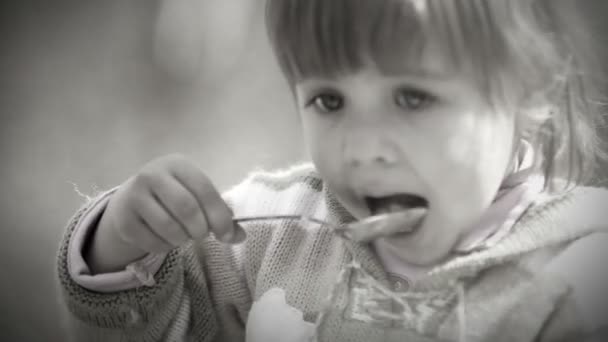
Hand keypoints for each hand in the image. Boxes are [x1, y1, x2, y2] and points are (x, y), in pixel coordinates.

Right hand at [86, 154, 244, 272]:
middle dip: (200, 229)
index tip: (227, 235)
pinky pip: (153, 242)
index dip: (219, 216)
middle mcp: (152, 174)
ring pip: (169, 228)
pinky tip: (165, 238)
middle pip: (186, 209)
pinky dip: (166, 247)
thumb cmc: (175, 196)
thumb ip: (220, 214)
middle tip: (201, 235)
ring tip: (183, 235)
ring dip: (183, 240)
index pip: (204, 189)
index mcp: (177, 164)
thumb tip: (240, 236)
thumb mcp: (198, 196)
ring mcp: (134, 196)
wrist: (132, 201)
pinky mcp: (124, 220)